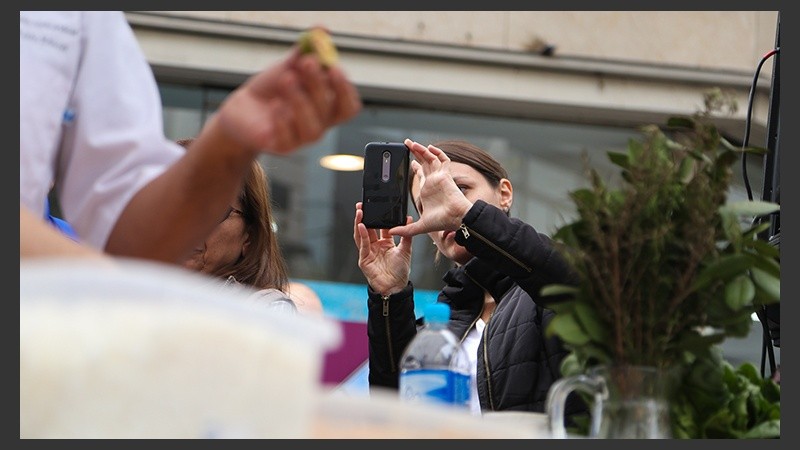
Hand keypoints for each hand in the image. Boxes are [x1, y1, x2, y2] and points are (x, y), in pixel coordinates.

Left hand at [215, 47, 361, 154]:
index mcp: (327, 106)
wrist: (243, 108)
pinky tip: (274, 106)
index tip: (333, 68)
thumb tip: (322, 30)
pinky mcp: (282, 147)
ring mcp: (302, 138)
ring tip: (285, 80)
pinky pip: (288, 138)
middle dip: (318, 84)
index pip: (348, 105)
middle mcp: (319, 123)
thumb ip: (306, 50)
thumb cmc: (272, 89)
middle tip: (306, 63)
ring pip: (313, 127)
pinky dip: (282, 120)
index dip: (344, 89)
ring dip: (300, 101)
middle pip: (329, 110)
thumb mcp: (289, 66)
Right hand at [353, 202, 411, 295]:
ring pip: (361, 235)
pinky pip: (362, 245)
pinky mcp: (364, 259)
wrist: (396, 287)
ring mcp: (368, 252)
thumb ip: (406, 235)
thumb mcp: (406, 250)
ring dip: (359, 223)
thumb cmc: (400, 271)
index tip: (376, 206)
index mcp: (384, 243)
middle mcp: (375, 247)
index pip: (378, 227)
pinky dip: (362, 235)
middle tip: (362, 205)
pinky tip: (361, 226)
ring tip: (359, 212)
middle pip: (367, 228)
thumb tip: (409, 219)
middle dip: (364, 217)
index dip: (376, 217)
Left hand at [389, 139, 471, 236]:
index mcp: (427, 191)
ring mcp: (439, 177)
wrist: (456, 219)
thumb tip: (391, 232)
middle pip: (424, 163)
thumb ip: (406, 229)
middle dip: (415, 153)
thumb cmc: (443, 222)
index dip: (413, 167)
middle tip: (406, 144)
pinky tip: (429, 147)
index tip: (406, 161)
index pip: (420, 174)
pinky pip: (443, 160)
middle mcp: (433, 182)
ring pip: (430, 159)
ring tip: (412, 143)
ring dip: (422, 150)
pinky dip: (438, 152)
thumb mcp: (420, 226)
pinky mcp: (446, 175)